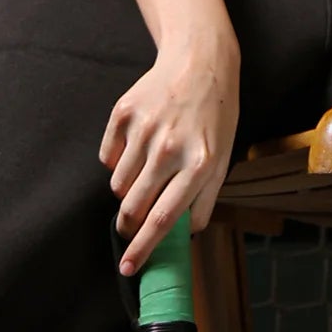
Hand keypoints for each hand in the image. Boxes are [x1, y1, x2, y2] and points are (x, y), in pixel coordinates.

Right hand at [98, 35, 240, 276]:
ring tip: (146, 171)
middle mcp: (170, 148)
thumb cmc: (215, 118)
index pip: (163, 219)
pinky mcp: (124, 113)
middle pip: (133, 206)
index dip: (143, 248)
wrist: (200, 62)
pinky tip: (136, 147)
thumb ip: (204, 201)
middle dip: (127, 225)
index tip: (128, 268)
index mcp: (200, 165)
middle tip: (129, 227)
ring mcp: (144, 129)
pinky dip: (117, 161)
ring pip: (118, 183)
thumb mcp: (223, 160)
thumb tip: (183, 236)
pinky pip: (107, 156)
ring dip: (126, 189)